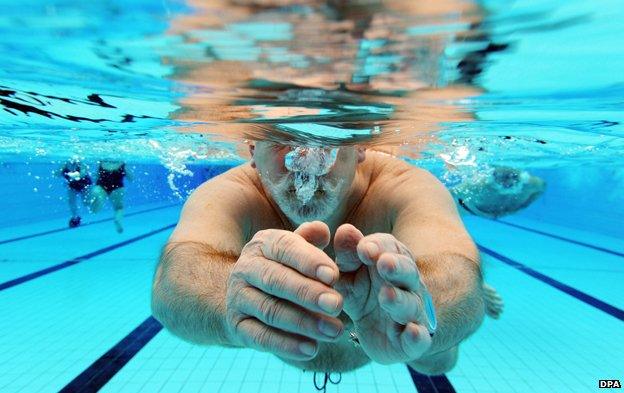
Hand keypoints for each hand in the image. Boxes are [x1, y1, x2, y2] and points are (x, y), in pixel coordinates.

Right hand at [225, 222, 344, 360]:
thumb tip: (324, 231)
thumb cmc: (284, 267)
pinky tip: (311, 350)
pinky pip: (260, 338)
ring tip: (334, 331)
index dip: (309, 261)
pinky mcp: (237, 326)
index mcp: (264, 244)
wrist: (243, 294)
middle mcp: (246, 268)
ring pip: (270, 311)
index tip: (334, 275)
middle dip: (308, 293)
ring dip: (304, 323)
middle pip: (276, 280)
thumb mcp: (296, 248)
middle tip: (337, 305)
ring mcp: (238, 298)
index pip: (286, 248)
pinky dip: (286, 345)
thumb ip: (312, 239)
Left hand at [333, 224, 435, 363]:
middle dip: (396, 267)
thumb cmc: (363, 291)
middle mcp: (406, 284)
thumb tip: (344, 230)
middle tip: (384, 263)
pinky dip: (417, 336)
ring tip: (386, 296)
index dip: (377, 247)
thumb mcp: (349, 272)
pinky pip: (419, 339)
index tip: (363, 248)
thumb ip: (347, 254)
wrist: (378, 330)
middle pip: (406, 272)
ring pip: (409, 304)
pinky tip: (412, 333)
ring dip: (399, 300)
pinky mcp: (411, 341)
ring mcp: (411, 311)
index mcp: (391, 261)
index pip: (388, 247)